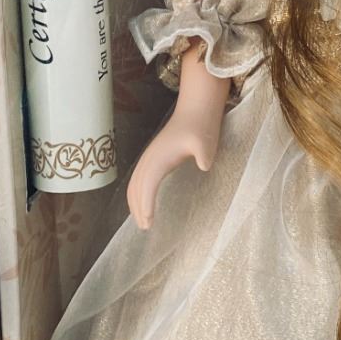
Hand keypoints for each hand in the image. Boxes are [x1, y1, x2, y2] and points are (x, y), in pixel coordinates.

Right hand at [127, 109, 221, 230]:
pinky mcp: (154, 157)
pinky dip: (137, 193)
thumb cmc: (201, 127)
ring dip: (135, 202)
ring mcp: (150, 157)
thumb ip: (204, 154)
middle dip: (138, 208)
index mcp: (160, 157)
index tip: (149, 221)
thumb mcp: (205, 142)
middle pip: (137, 186)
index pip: (148, 184)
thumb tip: (204, 165)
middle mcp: (150, 158)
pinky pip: (140, 178)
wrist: (196, 111)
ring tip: (142, 221)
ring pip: (135, 183)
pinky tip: (143, 202)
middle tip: (146, 228)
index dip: (146, 203)